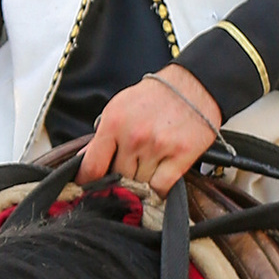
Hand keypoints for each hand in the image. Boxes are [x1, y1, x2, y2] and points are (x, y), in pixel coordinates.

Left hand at [78, 65, 220, 195]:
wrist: (194, 86)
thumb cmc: (156, 97)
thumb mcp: (120, 107)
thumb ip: (102, 136)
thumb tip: (85, 159)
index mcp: (114, 122)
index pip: (93, 165)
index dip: (88, 181)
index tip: (88, 187)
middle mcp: (134, 136)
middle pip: (117, 177)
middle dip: (118, 178)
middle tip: (125, 172)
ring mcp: (158, 147)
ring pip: (138, 184)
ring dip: (139, 183)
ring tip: (144, 170)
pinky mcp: (181, 156)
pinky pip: (160, 188)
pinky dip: (156, 191)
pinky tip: (156, 183)